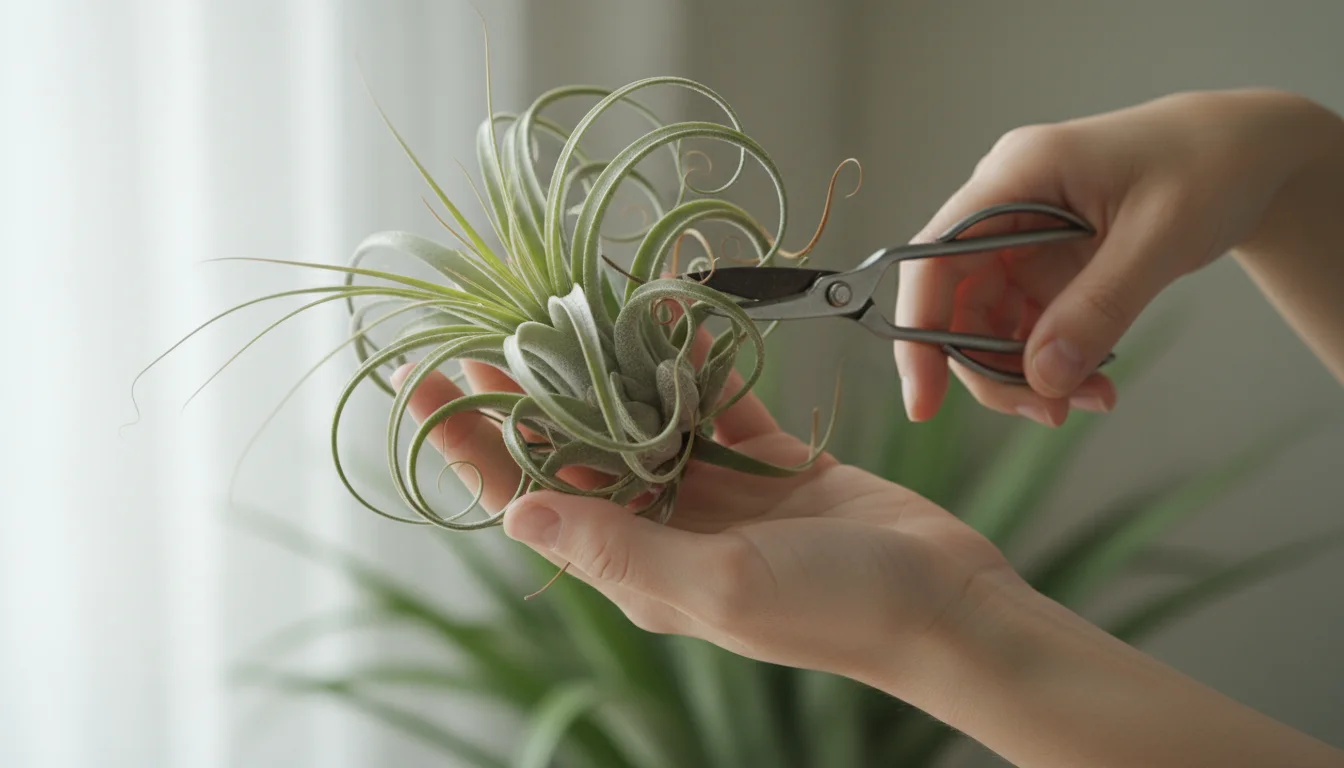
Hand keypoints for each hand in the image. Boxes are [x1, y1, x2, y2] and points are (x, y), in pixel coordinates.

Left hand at [390, 353, 1011, 689]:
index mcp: (639, 566)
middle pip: (576, 452)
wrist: (948, 601)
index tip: (423, 387)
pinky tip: (676, 317)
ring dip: (609, 367)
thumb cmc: (837, 607)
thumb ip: (621, 548)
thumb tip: (519, 513)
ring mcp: (715, 494)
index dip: (470, 449)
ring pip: (642, 418)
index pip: (531, 500)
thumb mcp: (720, 584)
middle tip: (487, 331)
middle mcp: (665, 529)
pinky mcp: (766, 463)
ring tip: (568, 307)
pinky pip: (714, 403)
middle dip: (528, 394)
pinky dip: (694, 362)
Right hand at [896, 88, 1328, 425]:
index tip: (923, 401)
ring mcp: (1019, 233)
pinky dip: (1052, 360)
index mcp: (1016, 174)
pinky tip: (1094, 382)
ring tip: (1091, 399)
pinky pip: (1025, 324)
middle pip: (956, 302)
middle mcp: (1003, 202)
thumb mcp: (1160, 239)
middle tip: (1047, 412)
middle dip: (991, 367)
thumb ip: (1098, 309)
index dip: (919, 330)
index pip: (933, 259)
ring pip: (988, 322)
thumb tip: (1041, 379)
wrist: (1248, 153)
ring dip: (1026, 372)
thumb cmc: (1210, 168)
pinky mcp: (1042, 261)